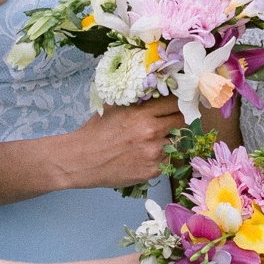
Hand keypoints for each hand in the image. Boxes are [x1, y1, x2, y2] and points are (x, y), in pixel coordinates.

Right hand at [58, 99, 185, 191]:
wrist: (81, 160)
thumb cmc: (95, 132)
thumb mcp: (114, 107)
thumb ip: (138, 100)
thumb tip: (158, 92)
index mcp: (142, 113)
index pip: (176, 103)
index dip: (177, 103)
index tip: (175, 105)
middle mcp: (151, 132)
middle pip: (182, 122)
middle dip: (177, 120)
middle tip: (170, 122)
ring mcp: (153, 153)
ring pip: (177, 142)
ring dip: (170, 140)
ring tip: (155, 140)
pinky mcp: (152, 171)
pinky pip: (168, 160)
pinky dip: (161, 157)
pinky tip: (147, 155)